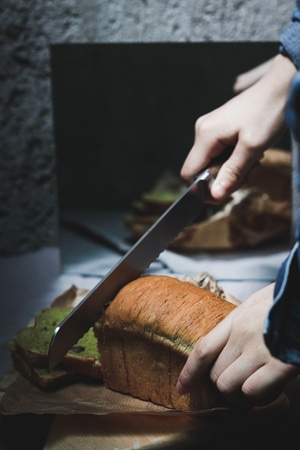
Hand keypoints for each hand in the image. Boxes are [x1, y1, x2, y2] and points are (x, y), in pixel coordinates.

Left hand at [176, 284, 299, 406]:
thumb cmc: (287, 301)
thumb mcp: (257, 305)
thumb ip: (240, 324)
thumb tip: (228, 346)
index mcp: (236, 319)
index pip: (203, 349)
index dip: (189, 372)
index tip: (182, 387)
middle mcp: (243, 335)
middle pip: (215, 374)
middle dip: (224, 386)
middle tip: (240, 385)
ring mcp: (260, 350)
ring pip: (230, 386)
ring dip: (241, 396)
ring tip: (256, 389)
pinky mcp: (280, 365)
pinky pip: (253, 391)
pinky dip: (259, 397)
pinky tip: (272, 390)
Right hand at [180, 54, 296, 201]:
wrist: (281, 87)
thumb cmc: (268, 113)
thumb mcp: (252, 148)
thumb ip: (232, 173)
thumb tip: (215, 196)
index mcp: (206, 136)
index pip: (189, 173)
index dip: (203, 189)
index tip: (226, 192)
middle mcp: (202, 131)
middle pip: (202, 170)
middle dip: (225, 179)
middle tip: (249, 174)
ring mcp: (210, 129)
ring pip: (213, 163)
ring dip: (233, 170)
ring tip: (254, 162)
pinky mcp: (219, 129)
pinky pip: (220, 153)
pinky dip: (235, 160)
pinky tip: (251, 155)